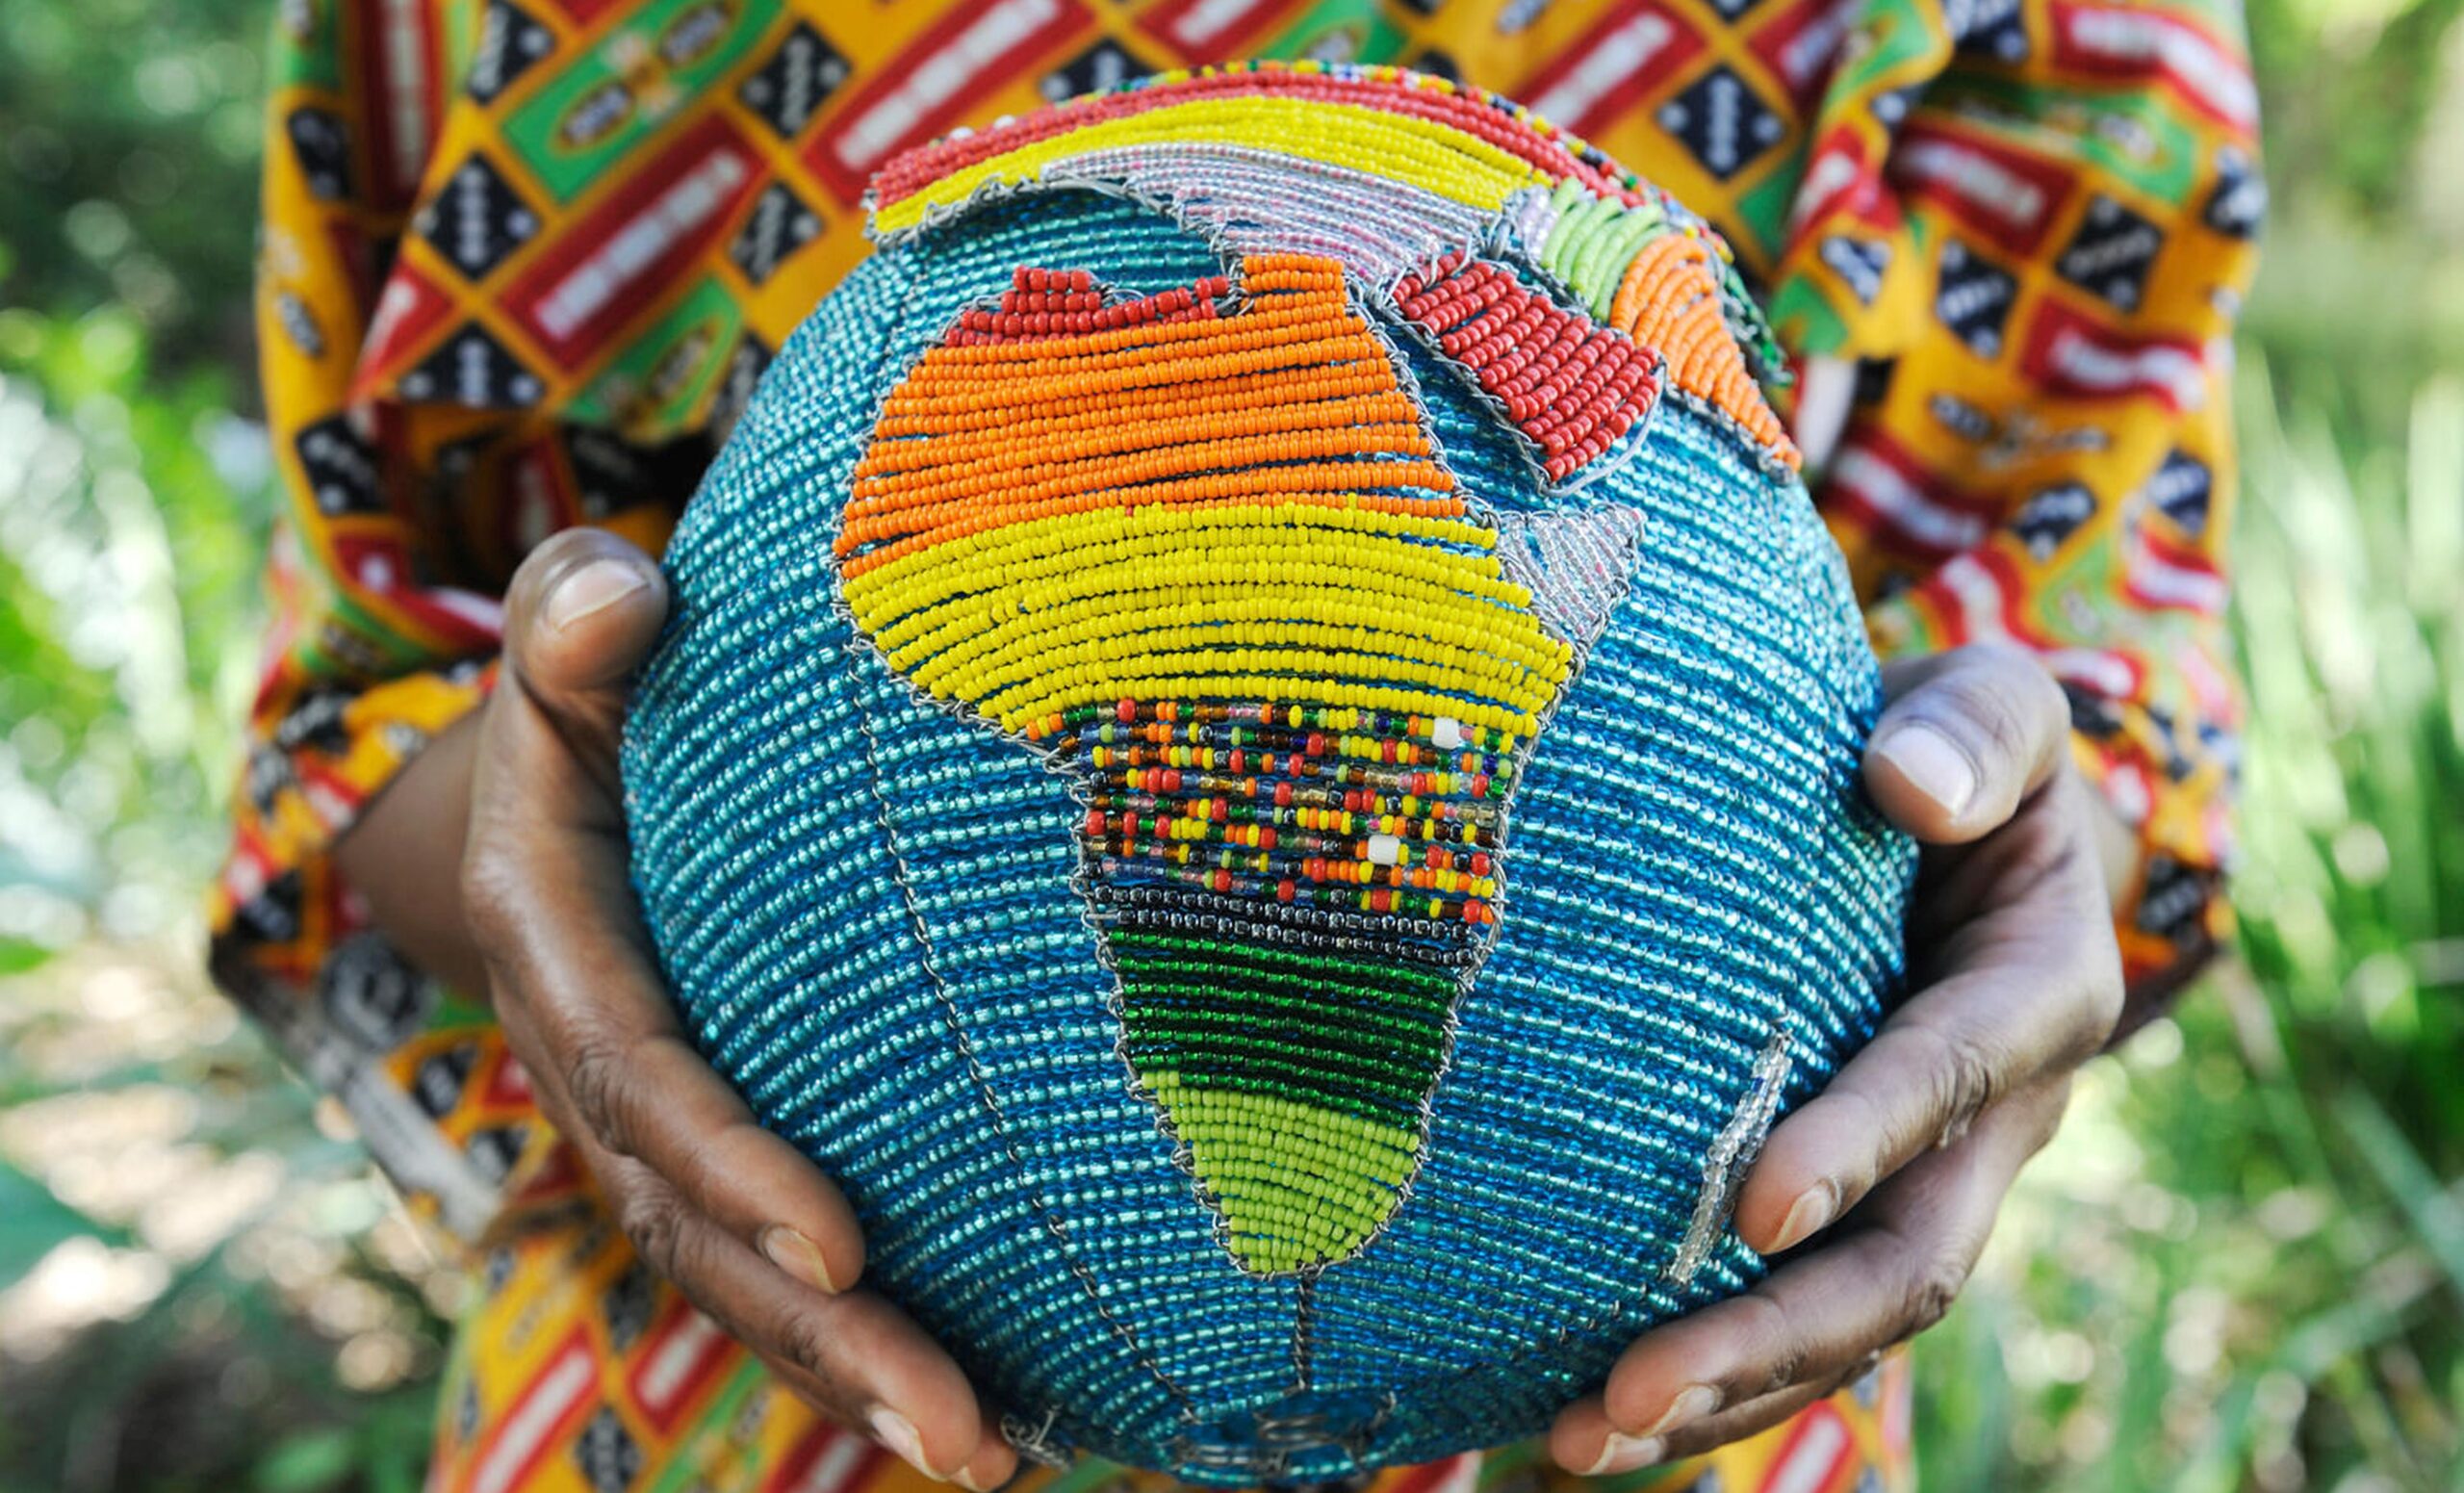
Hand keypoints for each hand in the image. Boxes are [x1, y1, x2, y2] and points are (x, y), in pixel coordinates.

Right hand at [350, 530, 1015, 1489]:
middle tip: (960, 1428)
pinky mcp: (732, 1142)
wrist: (572, 764)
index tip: (840, 1238)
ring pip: (748, 1277)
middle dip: (821, 1339)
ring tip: (996, 1456)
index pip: (640, 1076)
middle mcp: (604, 1065)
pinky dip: (876, 1334)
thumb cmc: (600, 682)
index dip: (727, 1165)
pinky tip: (1010, 1401)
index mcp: (560, 944)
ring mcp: (665, 1125)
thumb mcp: (571, 628)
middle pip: (700, 1230)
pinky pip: (790, 1258)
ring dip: (860, 1377)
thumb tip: (616, 600)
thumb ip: (577, 613)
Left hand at [1548, 643, 2125, 1472]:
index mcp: (2037, 993)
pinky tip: (1569, 1419)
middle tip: (1625, 1389)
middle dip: (1769, 1336)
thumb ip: (1977, 728)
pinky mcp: (1849, 1205)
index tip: (1755, 1203)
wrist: (1951, 810)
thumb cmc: (1956, 747)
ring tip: (1574, 1444)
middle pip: (1899, 1263)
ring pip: (1839, 1325)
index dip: (1863, 1143)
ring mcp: (1923, 1181)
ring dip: (1719, 1393)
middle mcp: (1995, 1119)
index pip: (1950, 1078)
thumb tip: (1909, 783)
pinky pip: (1788, 1311)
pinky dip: (1703, 1375)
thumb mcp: (1993, 706)